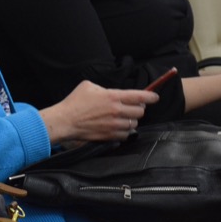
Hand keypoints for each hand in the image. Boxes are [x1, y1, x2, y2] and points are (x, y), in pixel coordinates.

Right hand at [39, 80, 159, 144]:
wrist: (65, 121)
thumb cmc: (74, 102)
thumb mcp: (88, 86)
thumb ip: (104, 88)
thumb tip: (111, 93)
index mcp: (112, 96)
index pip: (139, 96)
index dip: (150, 96)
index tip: (155, 97)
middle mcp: (116, 111)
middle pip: (140, 112)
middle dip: (139, 109)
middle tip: (133, 107)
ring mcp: (114, 125)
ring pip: (134, 124)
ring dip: (131, 120)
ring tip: (123, 117)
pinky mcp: (110, 136)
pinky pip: (126, 135)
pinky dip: (125, 131)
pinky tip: (118, 127)